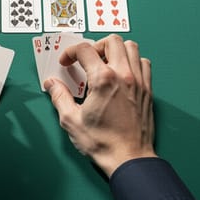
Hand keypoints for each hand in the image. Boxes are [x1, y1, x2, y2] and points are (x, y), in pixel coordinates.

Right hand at [44, 34, 157, 176]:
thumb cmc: (103, 143)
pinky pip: (144, 63)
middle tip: (86, 59)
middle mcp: (123, 75)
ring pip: (131, 47)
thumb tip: (52, 84)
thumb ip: (59, 97)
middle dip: (95, 45)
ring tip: (105, 62)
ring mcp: (138, 81)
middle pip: (111, 41)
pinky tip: (123, 73)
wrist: (129, 159)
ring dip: (116, 50)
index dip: (71, 52)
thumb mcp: (71, 120)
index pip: (85, 50)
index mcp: (103, 79)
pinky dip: (133, 61)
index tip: (66, 62)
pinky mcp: (147, 90)